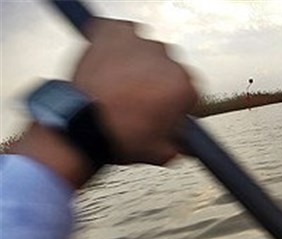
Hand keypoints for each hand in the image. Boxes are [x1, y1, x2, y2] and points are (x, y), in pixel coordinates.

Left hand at [10, 18, 197, 186]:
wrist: (81, 124)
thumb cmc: (118, 136)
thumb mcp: (160, 152)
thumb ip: (177, 143)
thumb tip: (180, 142)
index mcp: (183, 88)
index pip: (189, 91)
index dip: (174, 102)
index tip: (163, 108)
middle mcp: (166, 61)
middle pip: (169, 69)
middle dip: (157, 82)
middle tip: (139, 98)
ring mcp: (139, 44)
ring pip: (146, 50)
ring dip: (138, 64)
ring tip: (121, 83)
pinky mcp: (114, 33)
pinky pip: (121, 32)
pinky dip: (118, 44)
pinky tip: (111, 63)